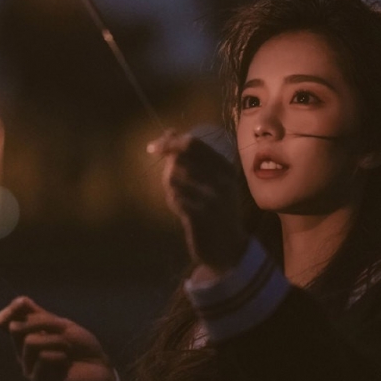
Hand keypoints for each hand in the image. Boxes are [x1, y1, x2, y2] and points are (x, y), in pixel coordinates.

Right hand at [0, 297, 114, 380]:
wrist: (100, 369)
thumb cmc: (80, 346)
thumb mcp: (61, 325)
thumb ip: (39, 316)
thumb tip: (19, 301)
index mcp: (26, 339)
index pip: (6, 322)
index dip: (11, 310)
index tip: (24, 303)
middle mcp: (23, 354)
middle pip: (16, 328)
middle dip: (43, 323)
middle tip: (63, 333)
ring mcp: (29, 370)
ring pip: (30, 342)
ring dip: (56, 341)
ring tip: (67, 350)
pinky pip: (42, 358)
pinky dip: (59, 355)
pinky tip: (66, 363)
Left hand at [146, 130, 247, 274]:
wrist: (228, 248)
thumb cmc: (216, 212)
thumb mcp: (213, 181)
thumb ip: (193, 157)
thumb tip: (169, 131)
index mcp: (226, 168)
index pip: (193, 143)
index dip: (168, 142)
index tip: (153, 148)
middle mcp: (222, 179)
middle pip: (180, 159)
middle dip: (168, 169)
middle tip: (168, 182)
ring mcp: (212, 197)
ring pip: (174, 178)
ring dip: (170, 189)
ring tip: (181, 200)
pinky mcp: (201, 214)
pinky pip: (175, 198)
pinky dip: (173, 202)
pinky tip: (182, 210)